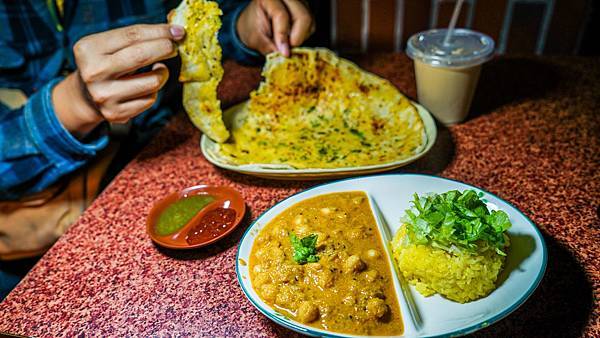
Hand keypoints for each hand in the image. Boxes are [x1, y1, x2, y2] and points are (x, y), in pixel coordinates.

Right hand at [53, 24, 184, 134]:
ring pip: (152, 82)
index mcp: (89, 49)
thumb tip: (174, 32)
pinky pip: (149, 99)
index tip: (176, 32)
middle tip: (173, 47)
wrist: (85, 96)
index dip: (158, 32)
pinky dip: (154, 91)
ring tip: (159, 69)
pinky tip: (147, 85)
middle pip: (141, 56)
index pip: (132, 36)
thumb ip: (136, 38)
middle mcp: (93, 73)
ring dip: (162, 73)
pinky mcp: (116, 113)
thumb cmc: (106, 63)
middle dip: (164, 49)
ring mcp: (104, 95)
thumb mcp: (110, 45)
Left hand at [237, 0, 314, 56]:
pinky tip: (291, 38)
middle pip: (303, 17)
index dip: (283, 36)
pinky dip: (303, 35)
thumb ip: (269, 46)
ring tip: (287, 43)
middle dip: (297, 38)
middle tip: (287, 49)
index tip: (284, 53)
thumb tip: (285, 54)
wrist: (255, 22)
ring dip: (300, 37)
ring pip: (309, 22)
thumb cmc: (253, 28)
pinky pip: (311, 25)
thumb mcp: (255, 38)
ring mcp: (298, 1)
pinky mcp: (305, 9)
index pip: (281, 16)